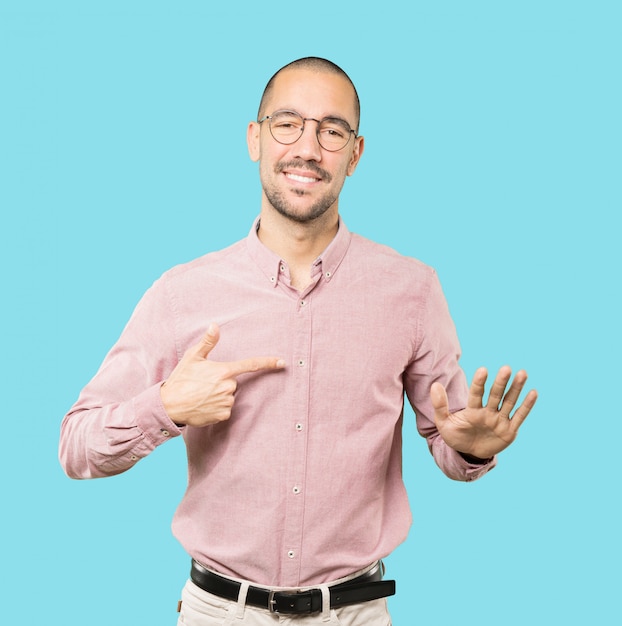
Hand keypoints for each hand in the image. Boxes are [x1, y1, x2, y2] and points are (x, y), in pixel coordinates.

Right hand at [160, 323, 284, 426]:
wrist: (170, 405)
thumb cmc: (181, 379)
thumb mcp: (193, 357)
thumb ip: (208, 342)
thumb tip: (215, 325)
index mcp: (223, 371)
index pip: (250, 365)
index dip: (268, 363)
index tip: (282, 362)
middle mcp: (228, 387)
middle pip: (233, 383)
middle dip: (222, 383)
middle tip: (203, 384)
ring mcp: (226, 402)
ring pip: (229, 397)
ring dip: (219, 396)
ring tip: (201, 395)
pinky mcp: (222, 415)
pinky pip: (225, 410)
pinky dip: (216, 408)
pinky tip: (204, 405)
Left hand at [430, 366, 537, 459]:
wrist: (468, 454)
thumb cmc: (456, 436)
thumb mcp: (443, 424)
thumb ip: (440, 405)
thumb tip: (434, 384)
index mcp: (472, 410)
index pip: (476, 394)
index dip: (479, 383)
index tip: (483, 370)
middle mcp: (488, 412)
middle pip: (495, 395)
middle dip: (501, 382)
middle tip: (506, 368)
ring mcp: (499, 420)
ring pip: (509, 402)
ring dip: (516, 389)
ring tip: (522, 373)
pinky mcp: (509, 431)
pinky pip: (519, 417)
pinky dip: (526, 406)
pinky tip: (533, 392)